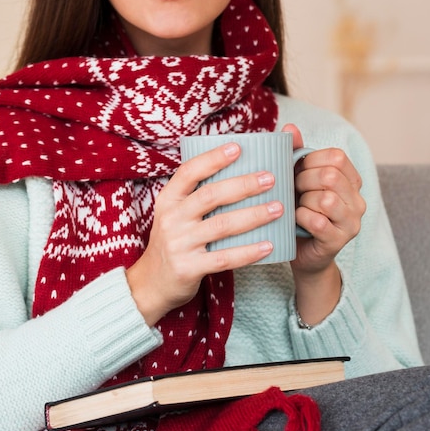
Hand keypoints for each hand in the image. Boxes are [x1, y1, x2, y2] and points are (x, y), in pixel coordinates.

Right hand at [126, 142, 283, 325]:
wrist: (151, 283)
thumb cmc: (172, 243)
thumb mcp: (174, 216)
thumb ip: (196, 198)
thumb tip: (237, 174)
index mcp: (168, 201)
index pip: (188, 172)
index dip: (212, 159)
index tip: (238, 147)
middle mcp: (172, 219)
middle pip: (210, 196)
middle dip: (243, 185)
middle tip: (270, 179)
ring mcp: (180, 244)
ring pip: (222, 226)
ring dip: (254, 215)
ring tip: (278, 208)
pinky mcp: (189, 268)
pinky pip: (224, 258)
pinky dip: (248, 251)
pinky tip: (268, 245)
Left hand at [283, 124, 366, 323]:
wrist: (300, 253)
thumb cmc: (297, 213)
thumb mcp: (296, 181)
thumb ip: (296, 153)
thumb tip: (289, 127)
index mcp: (351, 181)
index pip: (336, 157)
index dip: (309, 162)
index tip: (296, 173)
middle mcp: (358, 200)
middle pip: (330, 176)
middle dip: (302, 182)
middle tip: (292, 193)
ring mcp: (352, 222)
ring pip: (326, 199)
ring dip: (302, 202)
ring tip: (296, 208)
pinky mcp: (338, 241)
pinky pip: (317, 221)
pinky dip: (300, 218)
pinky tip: (295, 221)